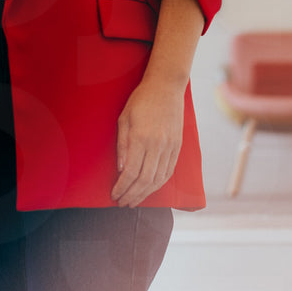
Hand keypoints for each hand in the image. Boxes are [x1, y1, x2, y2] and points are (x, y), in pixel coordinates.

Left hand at [111, 80, 184, 206]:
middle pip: (144, 180)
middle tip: (122, 203)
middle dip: (132, 195)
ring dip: (144, 193)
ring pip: (158, 179)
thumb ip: (122, 145)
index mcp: (141, 138)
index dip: (122, 187)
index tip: (114, 195)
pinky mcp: (177, 147)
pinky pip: (168, 172)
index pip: (130, 172)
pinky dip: (158, 184)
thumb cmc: (140, 100)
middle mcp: (157, 145)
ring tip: (134, 201)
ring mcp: (170, 147)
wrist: (166, 87)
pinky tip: (150, 189)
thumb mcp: (123, 119)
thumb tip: (120, 170)